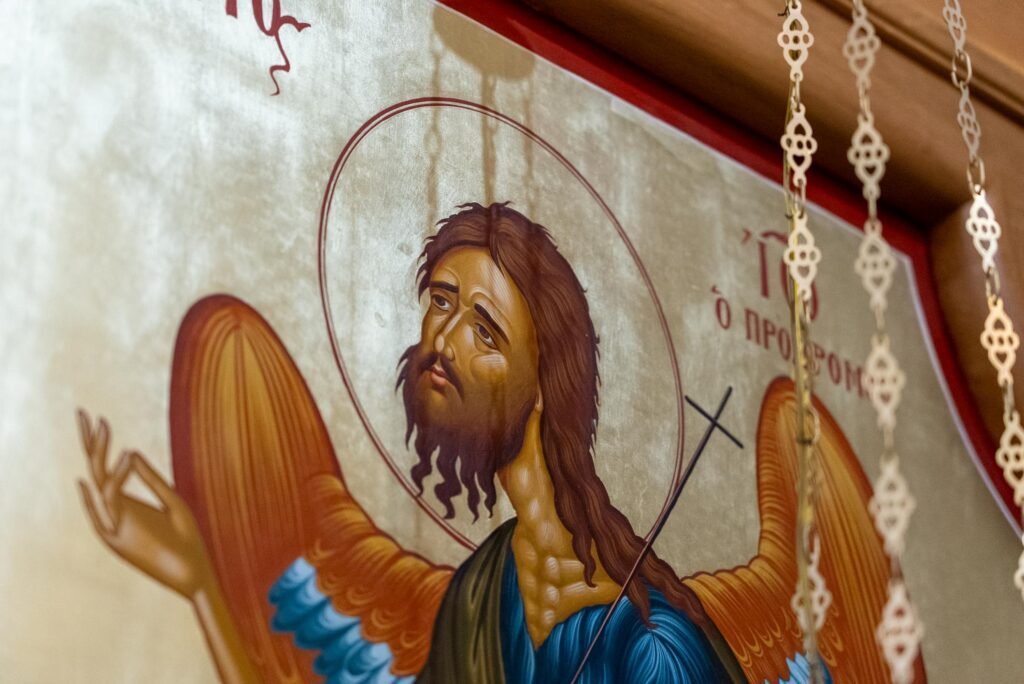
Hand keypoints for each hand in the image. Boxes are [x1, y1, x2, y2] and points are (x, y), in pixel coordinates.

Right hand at [77, 409, 212, 599]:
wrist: (192, 574)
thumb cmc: (185, 540)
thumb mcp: (172, 502)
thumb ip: (152, 479)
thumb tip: (131, 451)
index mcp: (127, 503)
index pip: (108, 468)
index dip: (102, 444)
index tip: (100, 419)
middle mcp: (115, 511)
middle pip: (97, 470)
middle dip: (91, 443)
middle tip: (83, 412)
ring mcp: (115, 523)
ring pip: (100, 482)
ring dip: (101, 453)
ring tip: (103, 425)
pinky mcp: (119, 536)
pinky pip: (114, 502)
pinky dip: (120, 479)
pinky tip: (124, 456)